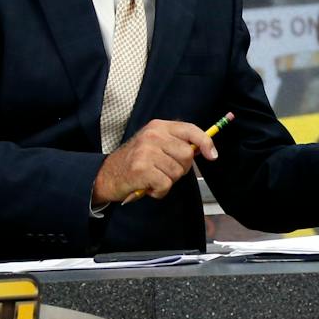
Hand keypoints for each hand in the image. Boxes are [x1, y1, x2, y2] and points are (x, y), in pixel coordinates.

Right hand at [92, 119, 217, 203]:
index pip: (190, 129)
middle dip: (180, 168)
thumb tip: (204, 149)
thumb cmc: (135, 162)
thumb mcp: (155, 145)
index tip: (212, 156)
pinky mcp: (141, 169)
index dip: (205, 142)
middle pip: (187, 155)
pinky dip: (159, 192)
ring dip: (168, 181)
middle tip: (164, 171)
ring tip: (153, 178)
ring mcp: (146, 151)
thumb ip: (176, 144)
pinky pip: (166, 185)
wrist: (106, 176)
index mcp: (158, 126)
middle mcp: (152, 135)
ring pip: (177, 172)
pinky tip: (148, 187)